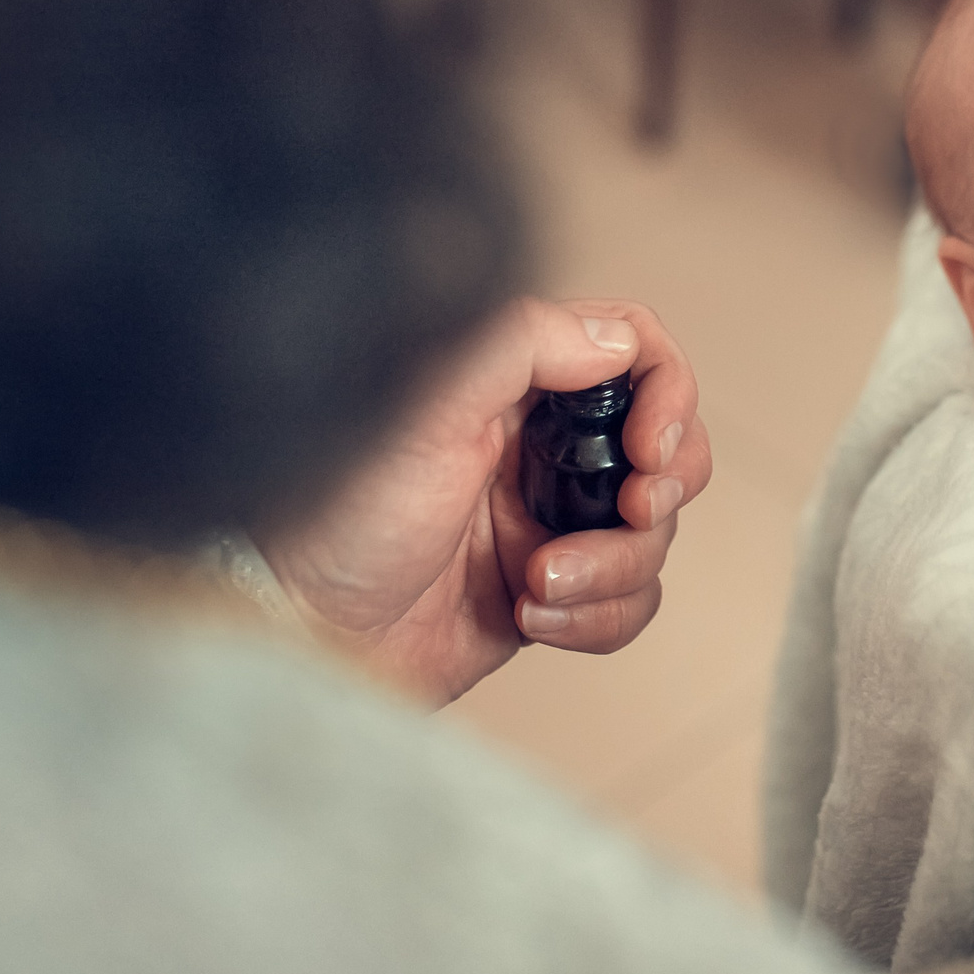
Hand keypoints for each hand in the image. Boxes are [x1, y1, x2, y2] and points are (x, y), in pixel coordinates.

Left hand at [255, 297, 711, 707]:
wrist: (304, 634)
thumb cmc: (338, 517)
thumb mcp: (424, 407)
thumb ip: (518, 343)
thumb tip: (613, 338)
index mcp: (516, 383)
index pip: (635, 351)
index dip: (667, 391)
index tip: (648, 444)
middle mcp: (540, 445)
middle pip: (668, 445)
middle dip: (664, 486)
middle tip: (633, 512)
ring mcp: (549, 520)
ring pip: (652, 535)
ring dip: (613, 568)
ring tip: (537, 582)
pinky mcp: (552, 590)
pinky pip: (628, 603)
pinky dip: (597, 616)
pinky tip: (534, 616)